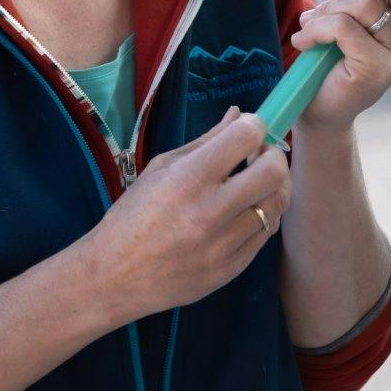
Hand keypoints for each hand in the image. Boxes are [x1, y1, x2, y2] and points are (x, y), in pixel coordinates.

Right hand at [85, 107, 292, 323]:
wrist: (115, 276)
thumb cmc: (132, 217)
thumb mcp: (160, 169)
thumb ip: (205, 142)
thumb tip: (238, 114)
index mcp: (188, 180)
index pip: (244, 138)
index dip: (255, 125)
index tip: (251, 128)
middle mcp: (210, 212)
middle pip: (273, 172)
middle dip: (274, 156)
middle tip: (262, 156)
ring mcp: (223, 245)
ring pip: (275, 205)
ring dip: (272, 187)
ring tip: (256, 184)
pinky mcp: (230, 269)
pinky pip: (264, 235)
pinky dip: (262, 217)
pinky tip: (247, 211)